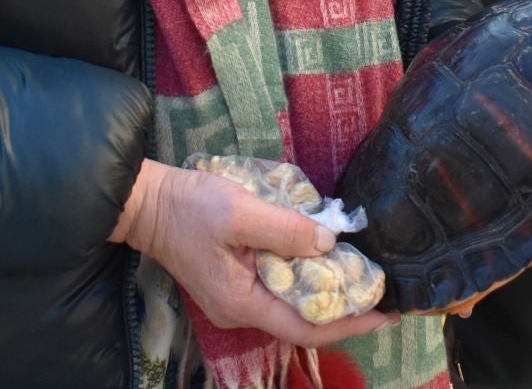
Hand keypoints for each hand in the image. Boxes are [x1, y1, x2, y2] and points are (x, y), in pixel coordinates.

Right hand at [110, 159, 393, 346]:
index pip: (307, 328)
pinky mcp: (234, 282)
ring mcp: (236, 299)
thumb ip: (287, 230)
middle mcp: (241, 311)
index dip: (350, 323)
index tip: (385, 313)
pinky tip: (321, 256)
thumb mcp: (240, 210)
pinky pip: (277, 288)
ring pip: (291, 305)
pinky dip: (303, 277)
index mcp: (243, 303)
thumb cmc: (190, 207)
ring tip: (359, 270)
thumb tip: (330, 244)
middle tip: (380, 286)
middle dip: (344, 307)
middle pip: (303, 320)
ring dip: (325, 290)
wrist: (146, 203)